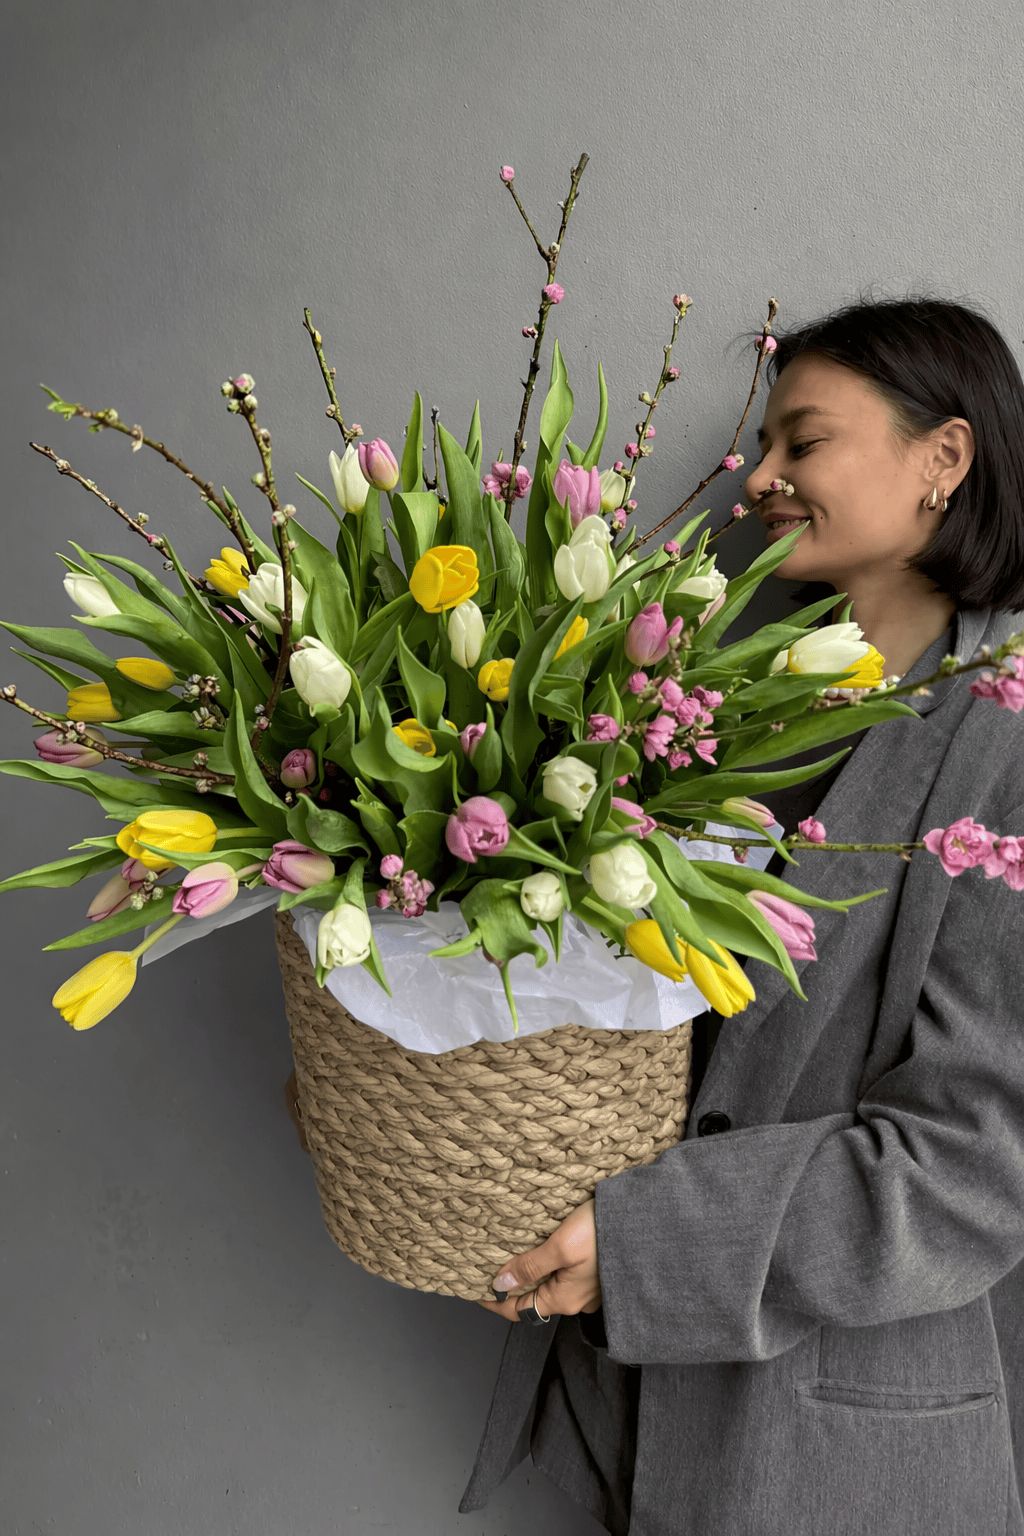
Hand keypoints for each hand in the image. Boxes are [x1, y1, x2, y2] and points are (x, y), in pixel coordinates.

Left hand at [476, 1198, 600, 1322]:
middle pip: (535, 1297)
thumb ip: (531, 1265)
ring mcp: (590, 1287)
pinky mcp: (599, 1271)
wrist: (646, 1222)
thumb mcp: (561, 1246)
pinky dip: (549, 1263)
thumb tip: (501, 1282)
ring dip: (532, 1272)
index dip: (494, 1302)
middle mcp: (577, 1298)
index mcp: (565, 1298)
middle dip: (512, 1285)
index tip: (473, 1292)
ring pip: (551, 1283)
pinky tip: (544, 1246)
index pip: (519, 1310)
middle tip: (488, 1267)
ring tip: (512, 1253)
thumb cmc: (605, 1233)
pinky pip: (567, 1273)